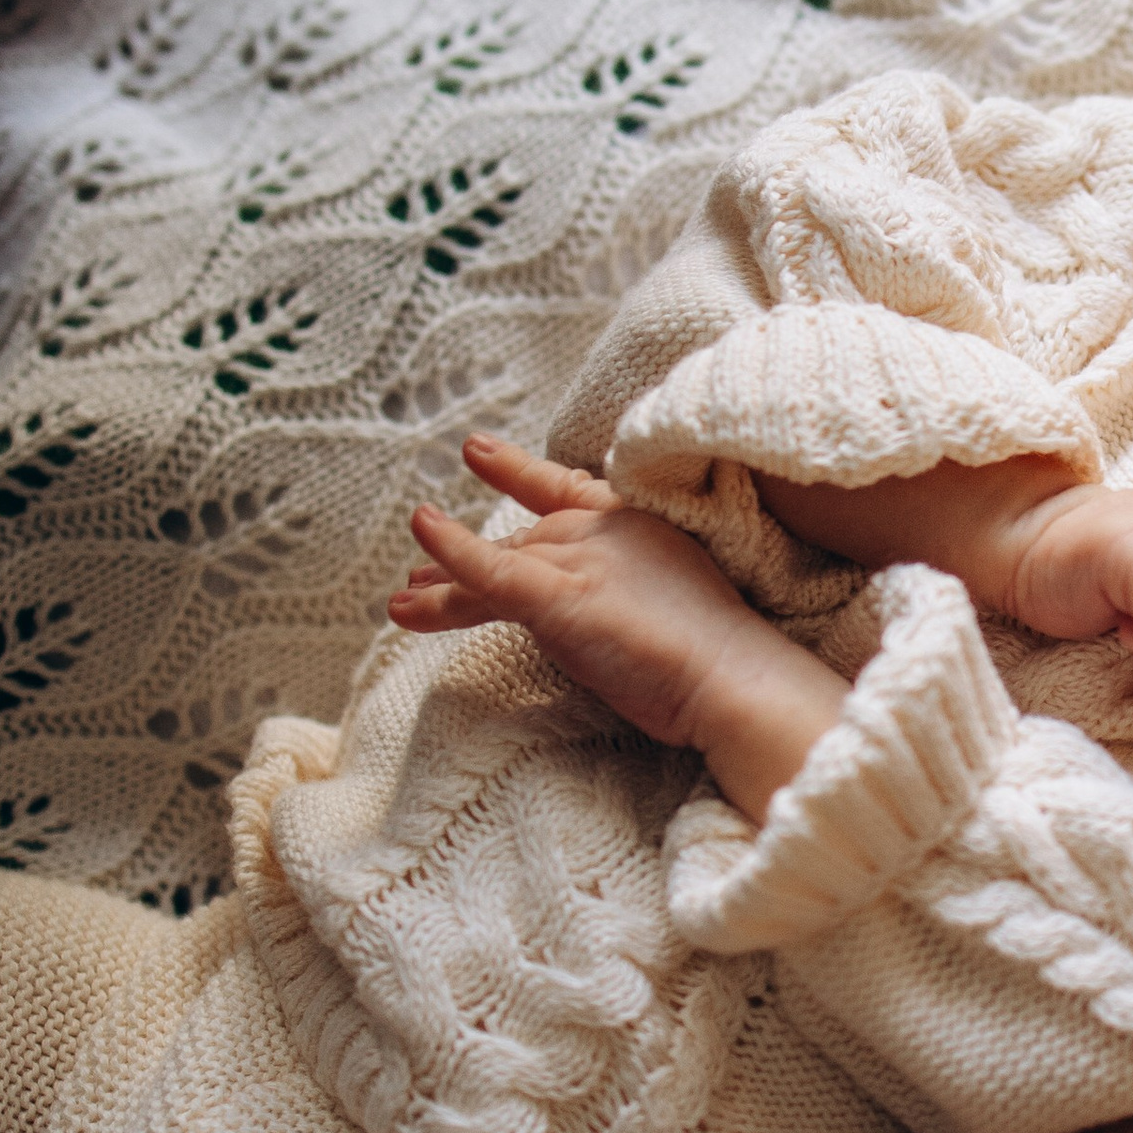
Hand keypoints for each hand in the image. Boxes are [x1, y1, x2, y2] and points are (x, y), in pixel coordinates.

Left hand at [391, 436, 845, 804]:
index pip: (567, 491)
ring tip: (399, 604)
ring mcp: (581, 560)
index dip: (520, 471)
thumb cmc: (715, 660)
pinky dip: (452, 553)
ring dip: (442, 587)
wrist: (733, 679)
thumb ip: (628, 596)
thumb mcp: (670, 608)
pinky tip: (422, 533)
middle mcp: (603, 531)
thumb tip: (597, 616)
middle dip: (467, 562)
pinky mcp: (560, 597)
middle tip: (418, 584)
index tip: (479, 453)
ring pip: (496, 568)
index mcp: (635, 527)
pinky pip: (489, 572)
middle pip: (521, 542)